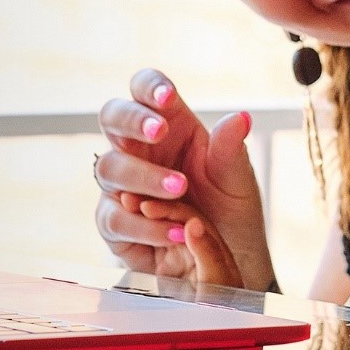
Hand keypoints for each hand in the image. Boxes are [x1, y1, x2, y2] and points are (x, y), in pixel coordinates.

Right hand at [94, 69, 273, 288]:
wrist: (226, 263)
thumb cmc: (228, 210)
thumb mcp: (237, 180)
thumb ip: (231, 150)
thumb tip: (241, 117)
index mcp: (168, 125)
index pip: (145, 89)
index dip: (149, 86)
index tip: (167, 96)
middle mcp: (138, 149)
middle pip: (111, 116)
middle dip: (132, 119)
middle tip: (160, 132)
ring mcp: (120, 184)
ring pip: (109, 167)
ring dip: (143, 176)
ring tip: (179, 189)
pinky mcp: (114, 222)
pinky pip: (114, 217)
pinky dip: (144, 225)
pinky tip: (175, 232)